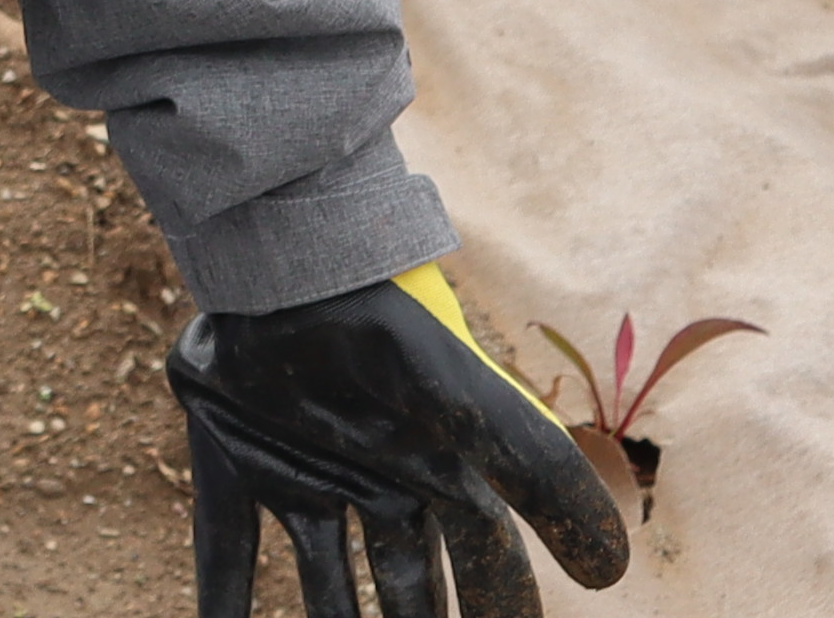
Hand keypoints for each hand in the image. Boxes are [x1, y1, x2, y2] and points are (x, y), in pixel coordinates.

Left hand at [168, 270, 626, 617]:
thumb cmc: (388, 326)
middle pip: (402, 584)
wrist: (287, 251)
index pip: (484, 565)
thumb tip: (613, 573)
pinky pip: (224, 537)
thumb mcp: (472, 403)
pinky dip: (220, 592)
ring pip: (320, 577)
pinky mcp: (230, 446)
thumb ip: (540, 476)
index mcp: (435, 469)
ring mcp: (301, 463)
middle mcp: (373, 474)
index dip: (501, 610)